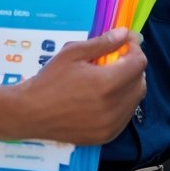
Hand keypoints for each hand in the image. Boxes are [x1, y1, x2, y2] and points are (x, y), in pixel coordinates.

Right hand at [11, 28, 146, 144]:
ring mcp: (110, 125)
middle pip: (141, 82)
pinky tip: (106, 97)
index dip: (134, 50)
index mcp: (107, 84)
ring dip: (129, 86)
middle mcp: (113, 107)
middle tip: (117, 60)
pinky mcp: (105, 136)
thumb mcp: (73, 53)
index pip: (139, 63)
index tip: (125, 44)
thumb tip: (125, 34)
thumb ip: (102, 43)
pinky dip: (122, 104)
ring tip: (110, 79)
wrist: (28, 113)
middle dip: (133, 67)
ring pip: (135, 100)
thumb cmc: (49, 80)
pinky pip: (125, 116)